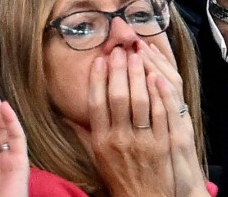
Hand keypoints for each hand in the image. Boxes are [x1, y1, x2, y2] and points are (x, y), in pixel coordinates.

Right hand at [68, 47, 206, 196]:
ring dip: (138, 75)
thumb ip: (81, 133)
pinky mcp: (163, 144)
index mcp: (100, 141)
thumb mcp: (95, 156)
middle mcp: (119, 139)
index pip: (96, 102)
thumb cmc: (118, 177)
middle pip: (118, 97)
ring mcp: (142, 142)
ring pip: (140, 101)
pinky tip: (155, 76)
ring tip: (136, 56)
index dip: (98, 78)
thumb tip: (64, 114)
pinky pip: (161, 114)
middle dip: (118, 70)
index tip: (100, 59)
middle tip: (119, 51)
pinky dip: (159, 93)